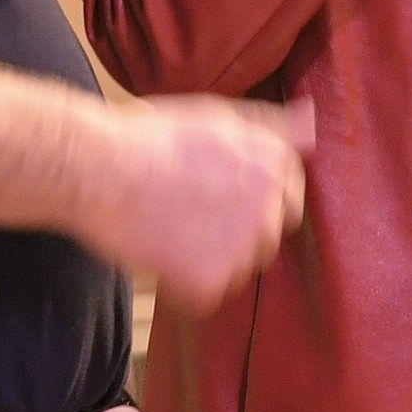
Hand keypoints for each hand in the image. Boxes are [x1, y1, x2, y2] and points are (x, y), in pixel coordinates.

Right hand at [75, 97, 313, 312]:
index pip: (289, 198)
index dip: (251, 199)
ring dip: (211, 260)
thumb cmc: (151, 136)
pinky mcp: (211, 282)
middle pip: (266, 238)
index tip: (219, 195)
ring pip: (237, 269)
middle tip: (190, 212)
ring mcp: (242, 249)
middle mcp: (268, 208)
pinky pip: (205, 295)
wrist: (100, 169)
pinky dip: (183, 285)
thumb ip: (271, 127)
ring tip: (170, 229)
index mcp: (273, 166)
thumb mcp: (218, 116)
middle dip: (237, 232)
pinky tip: (159, 254)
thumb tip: (311, 121)